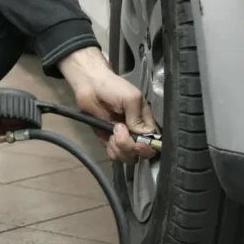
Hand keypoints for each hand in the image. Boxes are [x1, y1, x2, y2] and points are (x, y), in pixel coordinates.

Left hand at [59, 47, 156, 163]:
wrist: (90, 86)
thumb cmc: (113, 88)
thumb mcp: (131, 98)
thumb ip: (137, 118)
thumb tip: (142, 135)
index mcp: (145, 121)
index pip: (153, 142)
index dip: (147, 146)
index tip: (138, 142)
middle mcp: (136, 132)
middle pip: (140, 153)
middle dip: (130, 146)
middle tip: (118, 129)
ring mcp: (122, 138)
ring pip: (128, 157)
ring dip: (119, 148)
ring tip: (112, 131)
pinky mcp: (108, 141)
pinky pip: (114, 155)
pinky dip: (111, 150)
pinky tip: (108, 138)